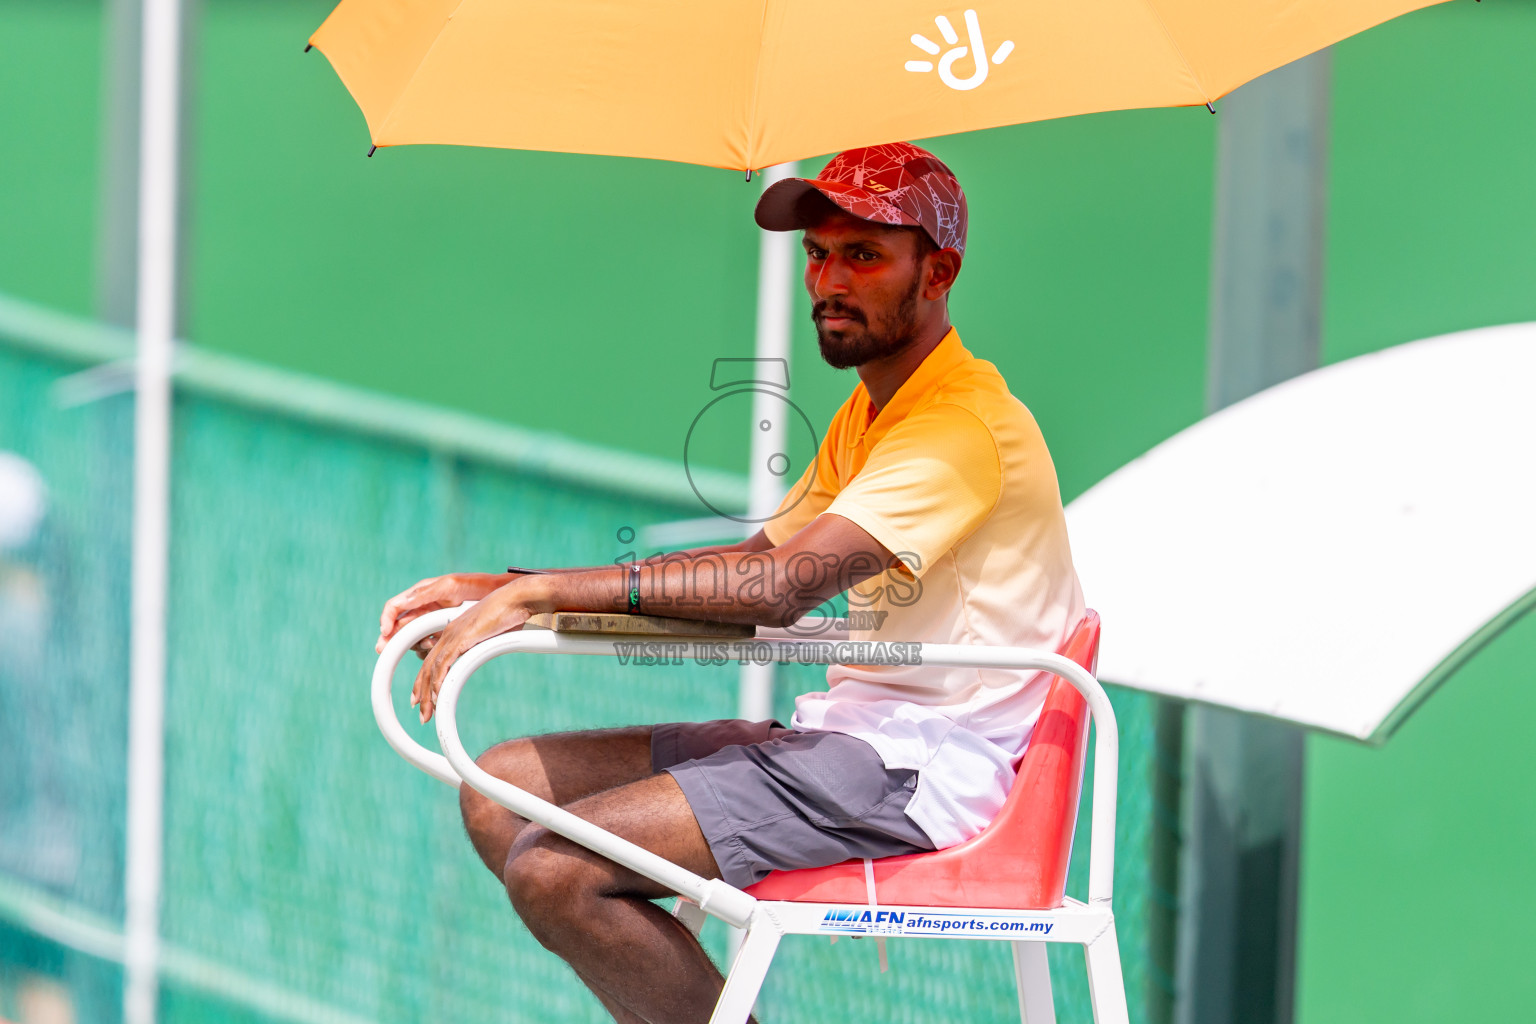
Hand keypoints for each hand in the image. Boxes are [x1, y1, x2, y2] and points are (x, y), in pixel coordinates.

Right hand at [376, 572, 509, 654]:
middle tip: (383, 651)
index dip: (386, 620)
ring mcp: (431, 622)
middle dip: (391, 638)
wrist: (498, 595)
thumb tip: (402, 601)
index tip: (384, 633)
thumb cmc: (475, 585)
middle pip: (399, 626)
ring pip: (412, 638)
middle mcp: (422, 608)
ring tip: (429, 643)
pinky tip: (436, 646)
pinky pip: (427, 645)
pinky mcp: (441, 633)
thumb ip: (425, 593)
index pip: (394, 607)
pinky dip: (428, 648)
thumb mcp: (450, 585)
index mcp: (420, 594)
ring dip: (414, 643)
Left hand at [412, 577, 549, 722]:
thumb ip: (483, 647)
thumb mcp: (492, 635)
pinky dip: (439, 682)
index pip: (433, 660)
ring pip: (432, 669)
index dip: (425, 681)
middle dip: (422, 693)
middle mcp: (449, 633)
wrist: (517, 598)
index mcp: (454, 631)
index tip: (424, 698)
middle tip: (421, 714)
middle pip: (428, 667)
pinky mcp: (461, 638)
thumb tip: (485, 656)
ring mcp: (453, 635)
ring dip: (428, 695)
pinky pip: (444, 664)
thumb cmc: (511, 614)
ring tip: (427, 714)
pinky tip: (437, 697)